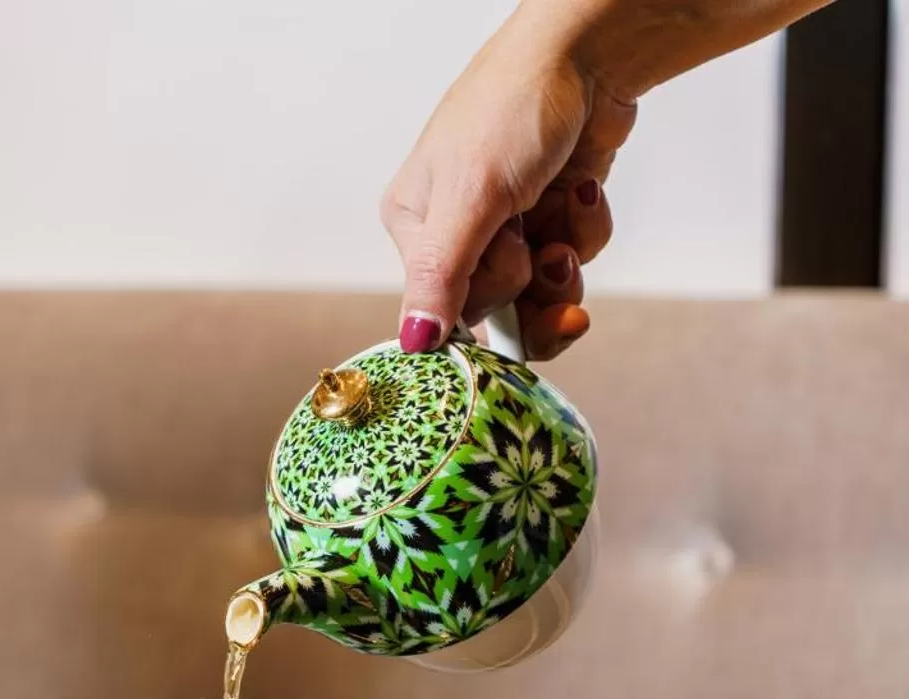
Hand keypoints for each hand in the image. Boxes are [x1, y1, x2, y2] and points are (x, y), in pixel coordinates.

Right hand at [381, 17, 634, 359]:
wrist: (589, 52)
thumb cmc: (515, 104)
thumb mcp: (472, 197)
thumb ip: (440, 276)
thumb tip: (412, 343)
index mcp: (416, 227)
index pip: (446, 311)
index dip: (491, 316)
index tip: (529, 315)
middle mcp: (456, 230)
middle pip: (497, 306)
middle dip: (535, 285)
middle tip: (546, 252)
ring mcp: (506, 221)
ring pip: (541, 285)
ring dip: (567, 257)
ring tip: (569, 212)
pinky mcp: (550, 210)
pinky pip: (572, 252)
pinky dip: (586, 228)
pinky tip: (583, 191)